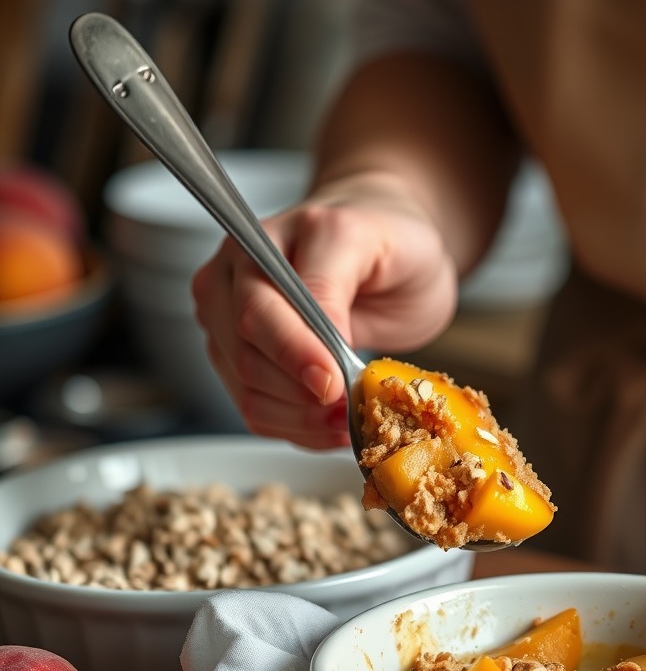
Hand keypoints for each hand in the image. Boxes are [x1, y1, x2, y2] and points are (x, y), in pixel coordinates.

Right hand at [191, 172, 457, 448]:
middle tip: (356, 402)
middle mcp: (228, 290)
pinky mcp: (247, 371)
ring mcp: (231, 334)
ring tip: (353, 416)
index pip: (255, 313)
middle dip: (305, 394)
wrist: (391, 256)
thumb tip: (319, 338)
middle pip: (247, 362)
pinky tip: (336, 424)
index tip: (333, 383)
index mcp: (252, 248)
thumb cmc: (384, 239)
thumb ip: (331, 282)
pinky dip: (302, 430)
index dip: (293, 354)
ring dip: (305, 420)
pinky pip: (262, 417)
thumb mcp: (367, 242)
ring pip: (250, 398)